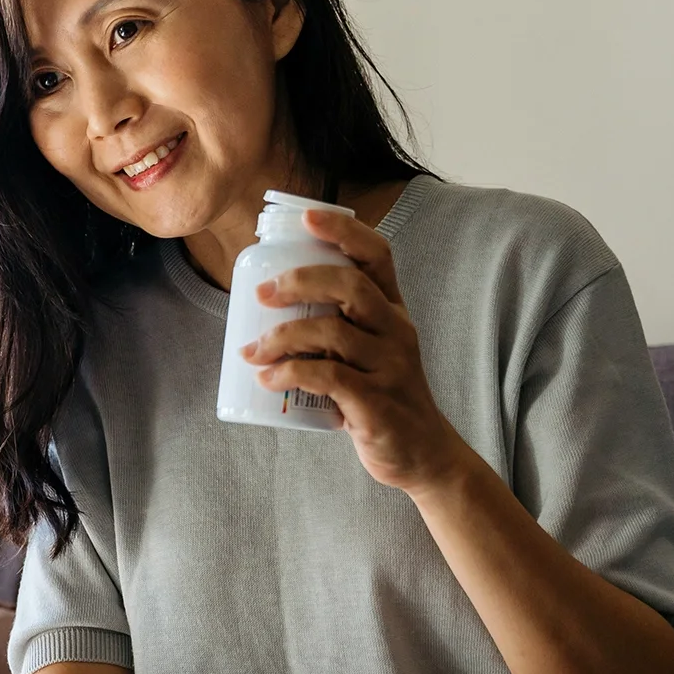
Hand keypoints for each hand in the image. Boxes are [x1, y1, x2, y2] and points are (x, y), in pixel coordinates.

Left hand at [241, 207, 472, 493]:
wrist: (421, 454)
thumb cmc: (381, 396)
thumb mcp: (367, 351)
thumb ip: (333, 327)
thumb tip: (265, 306)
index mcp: (393, 311)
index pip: (377, 255)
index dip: (344, 231)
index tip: (306, 218)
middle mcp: (396, 331)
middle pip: (350, 286)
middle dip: (299, 282)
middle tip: (261, 294)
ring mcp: (390, 366)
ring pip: (332, 332)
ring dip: (281, 337)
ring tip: (252, 352)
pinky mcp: (376, 402)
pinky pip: (327, 377)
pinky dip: (290, 373)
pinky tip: (267, 379)